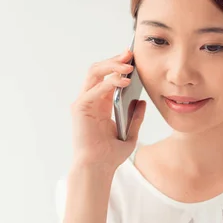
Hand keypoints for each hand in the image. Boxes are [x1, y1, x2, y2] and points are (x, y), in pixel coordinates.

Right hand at [70, 49, 145, 168]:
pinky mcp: (80, 108)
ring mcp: (83, 102)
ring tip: (129, 65)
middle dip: (115, 60)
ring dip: (112, 65)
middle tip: (131, 54)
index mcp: (100, 104)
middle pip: (99, 70)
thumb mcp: (129, 134)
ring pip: (95, 73)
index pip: (107, 77)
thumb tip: (141, 101)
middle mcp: (90, 100)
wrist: (98, 168)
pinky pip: (95, 88)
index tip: (134, 59)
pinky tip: (125, 81)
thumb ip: (136, 118)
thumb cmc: (110, 155)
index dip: (119, 66)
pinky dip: (110, 82)